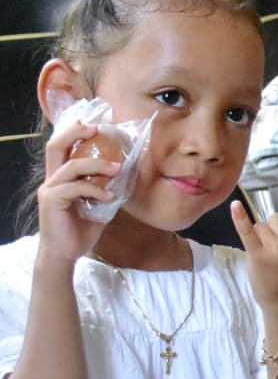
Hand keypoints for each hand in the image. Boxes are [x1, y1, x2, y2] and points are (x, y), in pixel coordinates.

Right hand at [36, 121, 118, 265]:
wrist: (66, 254)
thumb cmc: (81, 230)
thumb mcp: (99, 205)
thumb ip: (106, 188)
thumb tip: (127, 174)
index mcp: (61, 178)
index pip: (62, 149)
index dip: (73, 133)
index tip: (93, 124)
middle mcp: (52, 180)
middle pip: (55, 147)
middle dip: (75, 133)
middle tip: (96, 128)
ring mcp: (50, 190)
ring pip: (70, 166)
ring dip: (96, 165)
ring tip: (117, 168)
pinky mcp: (52, 202)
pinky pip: (74, 188)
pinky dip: (94, 189)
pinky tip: (109, 196)